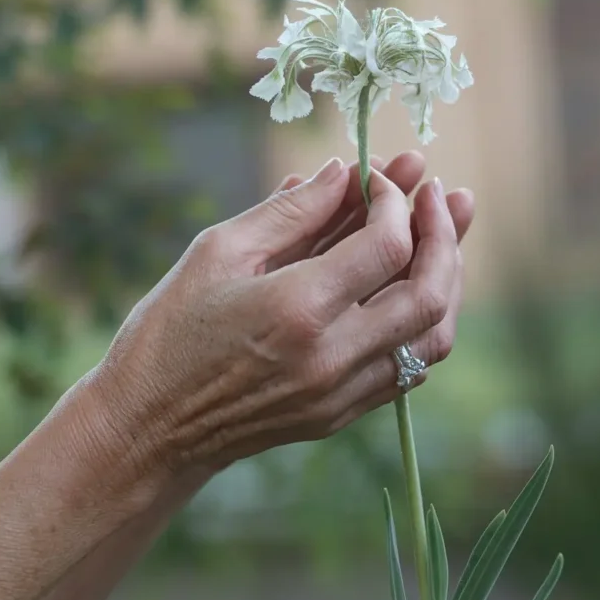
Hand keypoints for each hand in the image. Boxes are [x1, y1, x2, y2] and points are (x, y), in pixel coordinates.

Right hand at [91, 154, 474, 477]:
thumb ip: (289, 210)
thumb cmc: (170, 331)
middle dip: (444, 234)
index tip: (374, 177)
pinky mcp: (342, 414)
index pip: (386, 246)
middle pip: (429, 292)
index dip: (393, 201)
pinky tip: (414, 284)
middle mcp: (331, 357)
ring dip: (448, 278)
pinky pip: (411, 367)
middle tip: (435, 194)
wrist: (150, 426)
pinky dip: (424, 320)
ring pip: (434, 336)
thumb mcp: (218, 252)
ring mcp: (342, 393)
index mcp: (296, 308)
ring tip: (442, 234)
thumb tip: (343, 173)